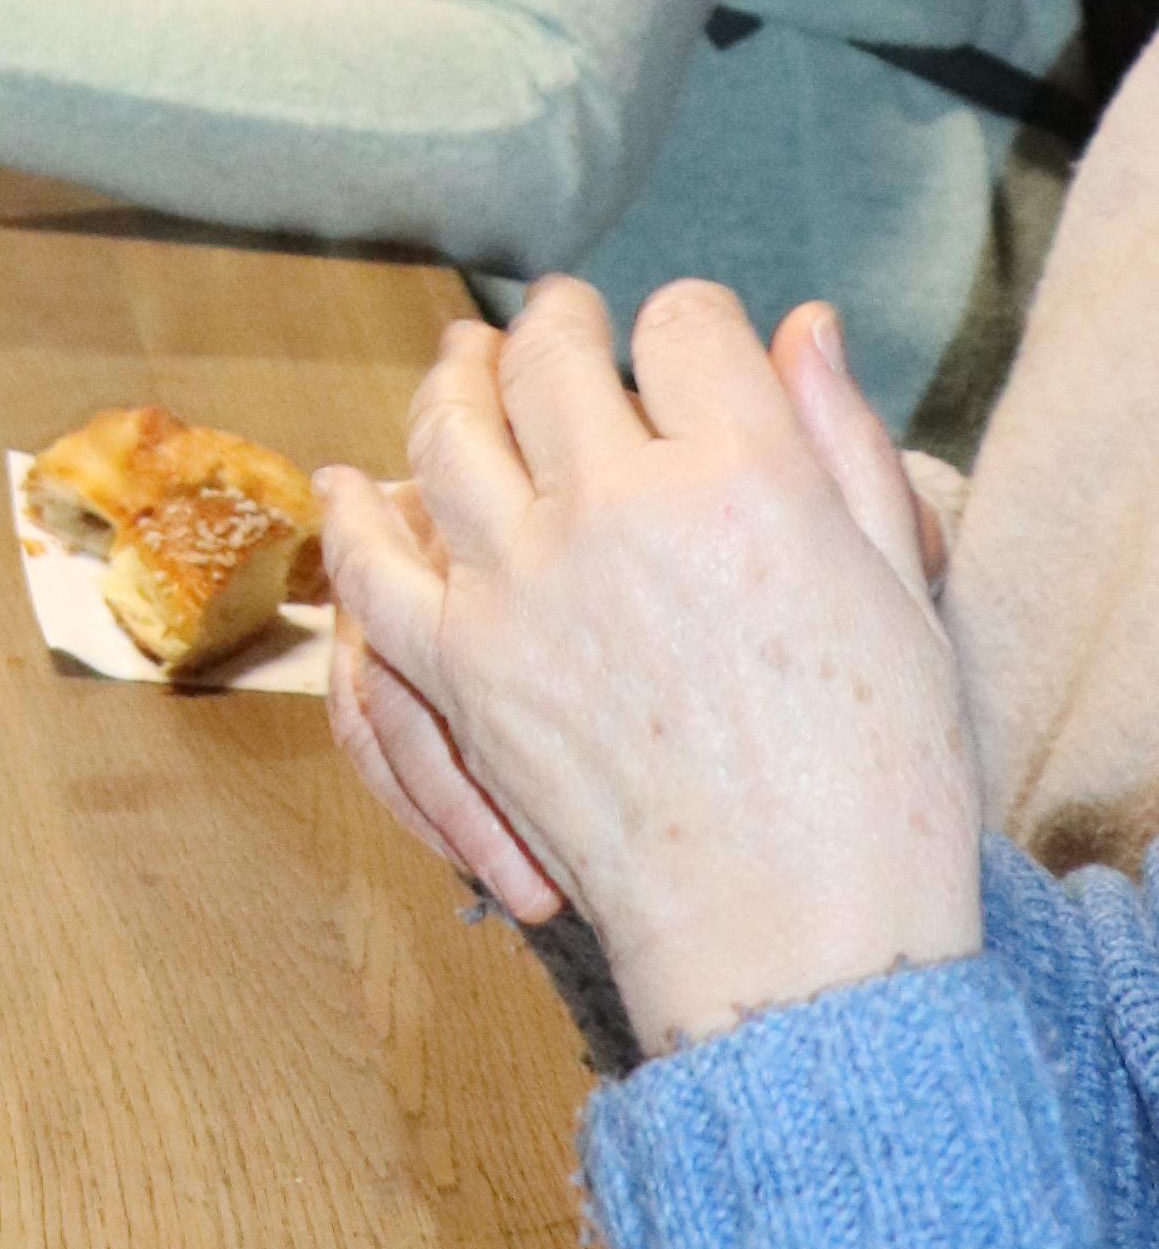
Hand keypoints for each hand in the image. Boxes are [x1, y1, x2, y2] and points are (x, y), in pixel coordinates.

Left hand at [316, 280, 982, 1051]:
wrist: (799, 935)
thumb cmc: (881, 776)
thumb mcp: (896, 589)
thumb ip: (842, 444)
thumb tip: (801, 325)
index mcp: (742, 477)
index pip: (686, 330)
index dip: (688, 322)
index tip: (689, 337)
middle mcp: (617, 507)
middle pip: (553, 359)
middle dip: (558, 322)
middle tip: (562, 313)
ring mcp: (523, 583)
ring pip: (450, 433)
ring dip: (451, 383)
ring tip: (462, 360)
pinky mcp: (460, 666)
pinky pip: (376, 564)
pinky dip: (357, 516)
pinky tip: (353, 484)